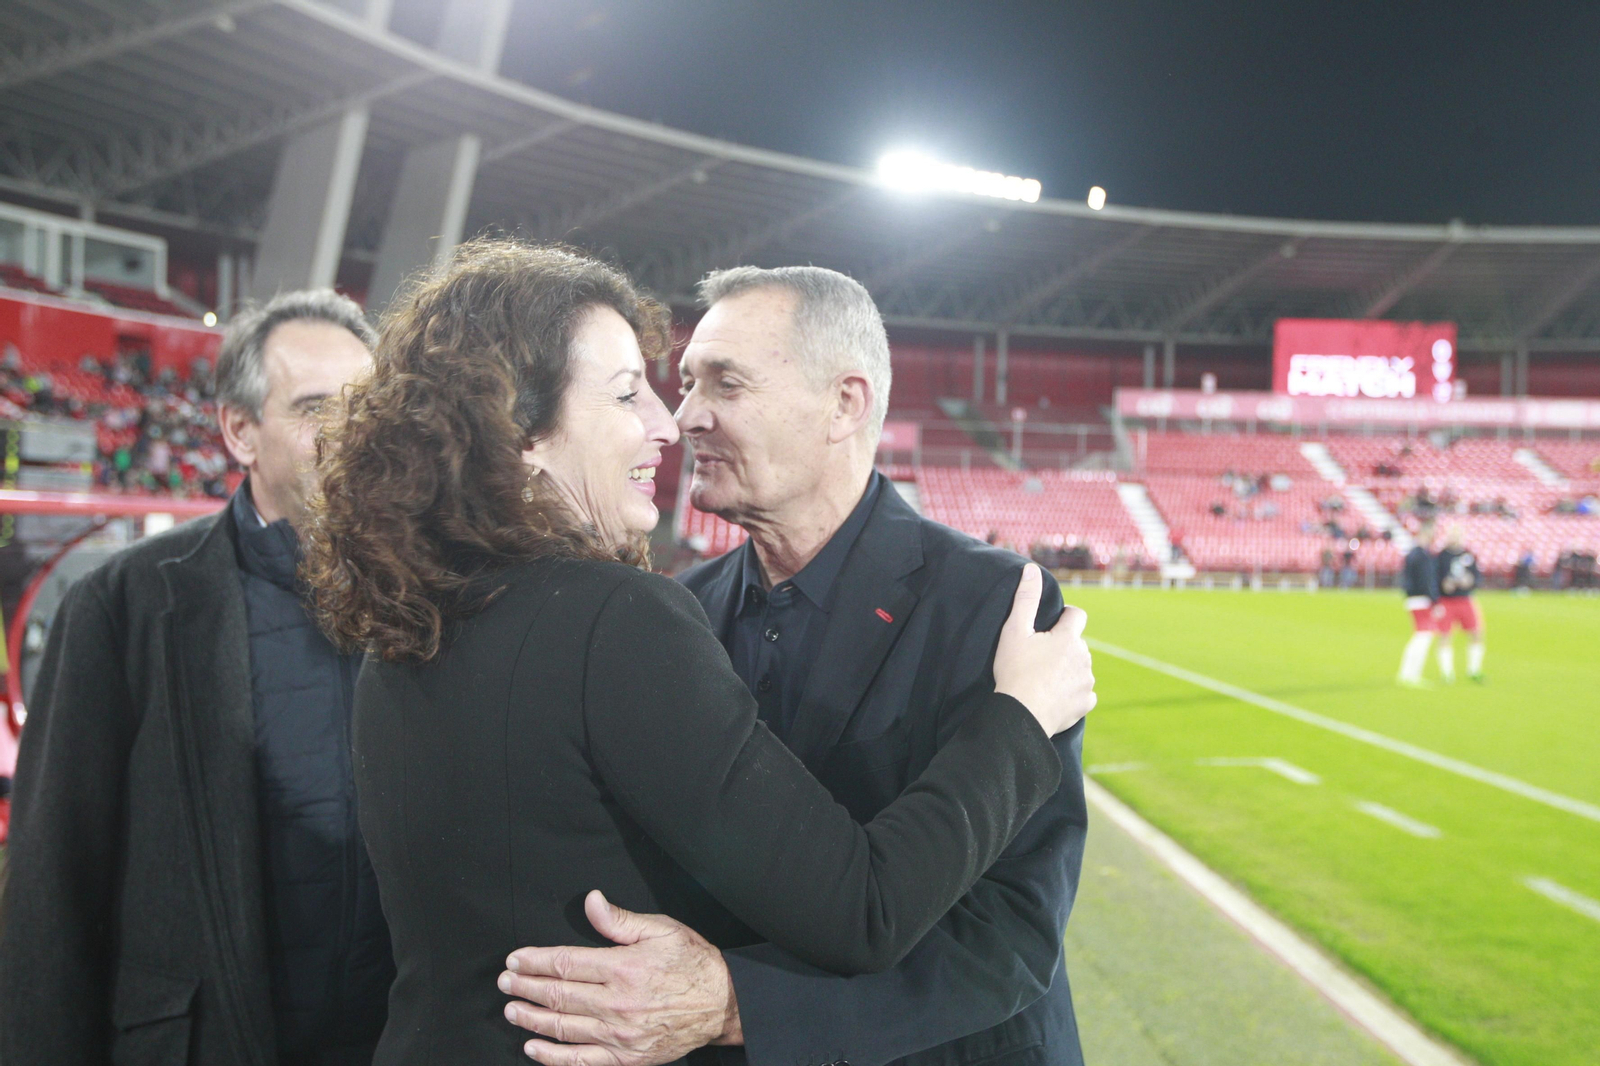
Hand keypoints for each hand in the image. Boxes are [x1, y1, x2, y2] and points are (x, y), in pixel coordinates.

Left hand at [499, 890, 741, 1065]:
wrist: (723, 1004)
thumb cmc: (693, 964)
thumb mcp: (661, 929)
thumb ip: (621, 920)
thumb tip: (591, 902)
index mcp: (623, 967)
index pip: (566, 963)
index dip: (535, 961)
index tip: (515, 960)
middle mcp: (617, 1003)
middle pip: (559, 995)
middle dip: (526, 987)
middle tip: (505, 983)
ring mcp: (620, 1034)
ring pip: (564, 1027)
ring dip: (532, 1018)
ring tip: (512, 1010)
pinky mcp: (626, 1057)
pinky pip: (581, 1060)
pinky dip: (554, 1056)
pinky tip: (534, 1047)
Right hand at [993, 564, 1095, 736]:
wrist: (1021, 715)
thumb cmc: (1015, 671)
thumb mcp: (1014, 631)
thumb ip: (1025, 599)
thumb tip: (1031, 569)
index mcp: (1068, 638)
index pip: (1077, 615)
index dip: (1066, 616)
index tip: (1053, 623)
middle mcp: (1084, 657)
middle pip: (1078, 644)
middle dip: (1064, 646)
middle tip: (1040, 656)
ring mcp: (1087, 682)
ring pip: (1081, 668)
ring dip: (1069, 670)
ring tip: (1045, 678)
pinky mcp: (1086, 703)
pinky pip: (1084, 693)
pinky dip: (1073, 692)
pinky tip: (1055, 696)